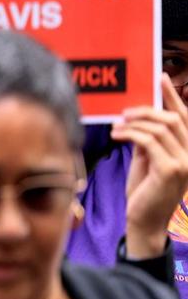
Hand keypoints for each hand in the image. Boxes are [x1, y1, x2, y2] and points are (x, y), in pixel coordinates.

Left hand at [111, 73, 187, 258]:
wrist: (144, 221)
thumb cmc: (144, 191)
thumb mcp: (148, 159)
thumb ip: (149, 140)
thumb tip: (139, 120)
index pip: (185, 118)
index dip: (174, 96)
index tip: (161, 77)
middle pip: (172, 118)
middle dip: (146, 110)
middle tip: (125, 112)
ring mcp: (184, 163)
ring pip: (158, 128)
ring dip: (133, 123)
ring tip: (117, 126)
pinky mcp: (170, 169)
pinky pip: (148, 141)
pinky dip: (130, 134)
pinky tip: (117, 134)